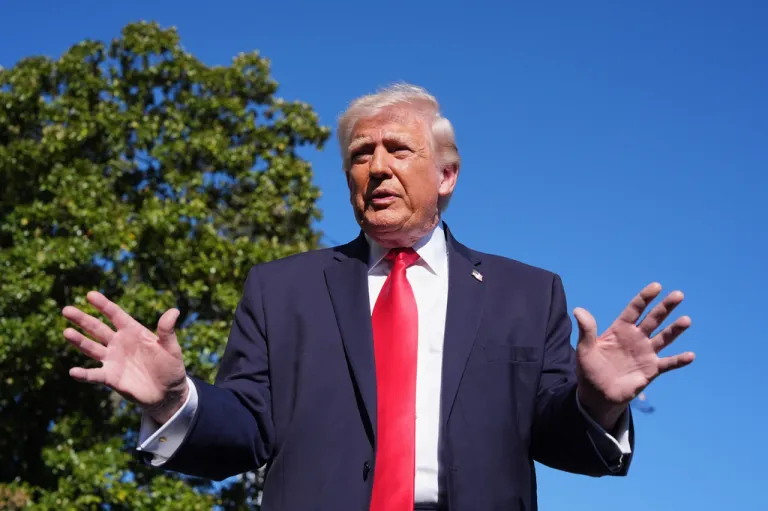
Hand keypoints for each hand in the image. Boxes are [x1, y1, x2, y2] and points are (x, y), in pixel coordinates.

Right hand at [62, 291, 188, 423]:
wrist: (168, 393)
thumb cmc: (171, 367)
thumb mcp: (171, 348)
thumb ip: (167, 331)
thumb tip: (174, 310)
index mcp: (133, 331)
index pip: (115, 315)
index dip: (103, 305)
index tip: (90, 295)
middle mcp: (119, 343)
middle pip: (97, 328)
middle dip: (82, 319)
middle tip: (66, 310)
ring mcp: (113, 360)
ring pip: (91, 348)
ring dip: (79, 341)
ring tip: (66, 332)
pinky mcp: (110, 377)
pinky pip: (94, 375)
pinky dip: (84, 374)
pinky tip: (73, 371)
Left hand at [575, 282, 693, 429]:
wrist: (598, 395)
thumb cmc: (590, 370)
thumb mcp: (585, 350)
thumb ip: (586, 330)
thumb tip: (579, 310)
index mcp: (620, 330)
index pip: (634, 310)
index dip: (645, 298)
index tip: (657, 286)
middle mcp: (636, 338)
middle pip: (653, 319)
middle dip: (665, 307)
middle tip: (678, 295)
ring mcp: (646, 353)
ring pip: (664, 338)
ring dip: (675, 329)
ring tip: (686, 320)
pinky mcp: (652, 369)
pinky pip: (668, 363)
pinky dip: (679, 360)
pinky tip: (690, 355)